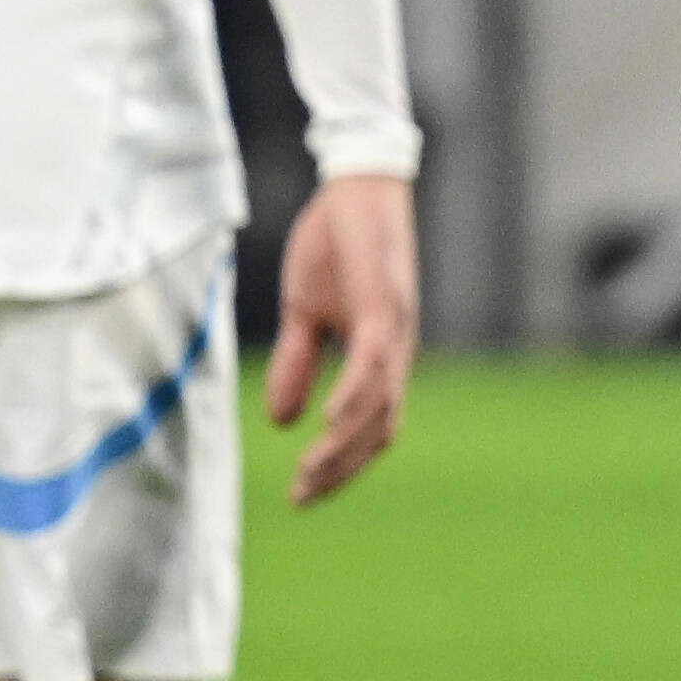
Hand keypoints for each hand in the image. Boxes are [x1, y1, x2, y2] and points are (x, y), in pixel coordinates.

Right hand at [264, 167, 416, 502]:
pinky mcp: (384, 304)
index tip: (303, 492)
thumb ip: (298, 362)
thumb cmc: (335, 242)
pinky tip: (329, 422)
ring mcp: (395, 329)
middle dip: (340, 469)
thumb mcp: (305, 311)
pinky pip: (374, 362)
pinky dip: (355, 396)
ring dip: (343, 445)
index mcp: (381, 355)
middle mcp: (397, 350)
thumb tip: (283, 421)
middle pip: (378, 429)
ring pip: (377, 405)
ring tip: (309, 473)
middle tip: (301, 497)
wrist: (356, 183)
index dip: (341, 464)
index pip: (370, 427)